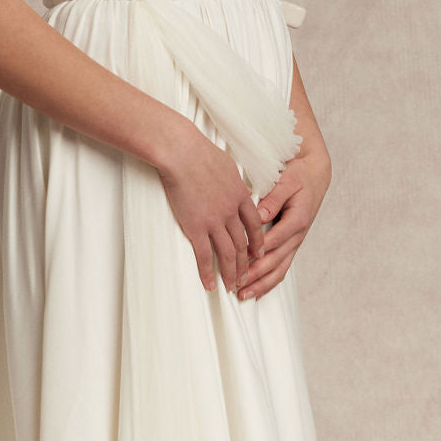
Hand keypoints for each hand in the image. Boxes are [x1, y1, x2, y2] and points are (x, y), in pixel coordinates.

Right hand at [156, 123, 267, 294]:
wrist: (182, 153)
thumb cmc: (201, 153)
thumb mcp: (227, 165)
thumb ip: (236, 181)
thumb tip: (243, 189)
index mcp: (240, 196)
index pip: (254, 225)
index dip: (258, 241)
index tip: (259, 254)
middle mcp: (231, 212)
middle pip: (243, 244)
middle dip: (246, 264)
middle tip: (246, 279)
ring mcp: (215, 221)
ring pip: (228, 254)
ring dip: (231, 273)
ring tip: (232, 287)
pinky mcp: (196, 227)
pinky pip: (204, 255)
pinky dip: (208, 272)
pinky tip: (209, 285)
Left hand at [235, 143, 331, 301]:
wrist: (315, 176)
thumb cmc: (298, 176)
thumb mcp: (287, 181)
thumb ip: (273, 198)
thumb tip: (260, 215)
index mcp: (297, 219)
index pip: (275, 240)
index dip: (257, 252)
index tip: (239, 261)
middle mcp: (298, 235)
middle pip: (276, 261)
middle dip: (256, 276)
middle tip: (237, 285)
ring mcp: (295, 242)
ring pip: (279, 269)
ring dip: (261, 284)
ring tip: (243, 296)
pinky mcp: (291, 244)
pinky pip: (281, 267)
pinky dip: (269, 281)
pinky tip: (256, 292)